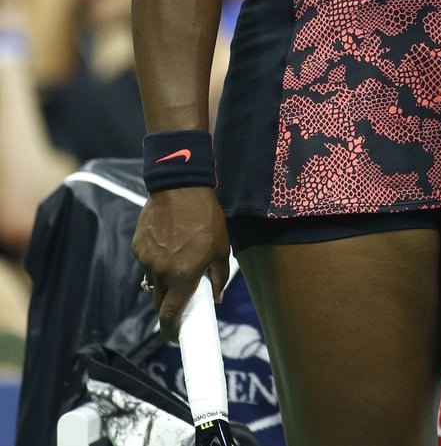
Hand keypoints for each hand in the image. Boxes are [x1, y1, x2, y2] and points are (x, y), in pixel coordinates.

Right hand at [132, 186, 229, 339]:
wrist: (180, 186)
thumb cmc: (206, 217)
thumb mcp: (221, 248)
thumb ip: (218, 277)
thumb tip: (216, 297)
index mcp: (182, 277)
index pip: (169, 317)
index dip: (171, 332)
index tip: (175, 336)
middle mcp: (160, 272)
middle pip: (158, 303)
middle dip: (168, 305)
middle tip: (181, 294)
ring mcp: (146, 259)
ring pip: (152, 281)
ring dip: (163, 278)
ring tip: (178, 255)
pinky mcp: (138, 247)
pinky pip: (146, 262)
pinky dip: (156, 260)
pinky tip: (167, 242)